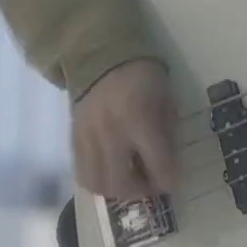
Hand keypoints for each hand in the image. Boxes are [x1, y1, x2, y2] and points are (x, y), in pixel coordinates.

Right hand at [72, 59, 180, 200]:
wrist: (99, 56)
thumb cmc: (141, 75)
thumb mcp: (165, 97)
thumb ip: (167, 131)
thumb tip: (170, 162)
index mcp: (140, 120)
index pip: (158, 165)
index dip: (169, 179)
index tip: (172, 180)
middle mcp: (112, 134)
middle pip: (123, 184)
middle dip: (142, 190)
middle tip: (151, 182)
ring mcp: (89, 139)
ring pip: (99, 184)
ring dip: (118, 190)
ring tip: (130, 179)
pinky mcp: (74, 140)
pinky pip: (82, 174)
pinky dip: (99, 181)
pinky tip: (111, 172)